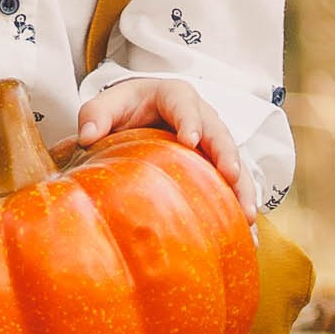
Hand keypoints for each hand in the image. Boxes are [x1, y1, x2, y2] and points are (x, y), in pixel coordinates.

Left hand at [75, 77, 257, 220]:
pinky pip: (234, 186)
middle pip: (219, 133)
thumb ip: (95, 114)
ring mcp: (213, 144)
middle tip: (232, 176)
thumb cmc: (124, 109)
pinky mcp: (217, 168)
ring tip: (246, 216)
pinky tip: (248, 237)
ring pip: (234, 161)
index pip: (184, 104)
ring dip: (242, 188)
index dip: (189, 120)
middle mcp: (201, 117)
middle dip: (227, 154)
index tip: (190, 140)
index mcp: (174, 96)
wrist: (138, 118)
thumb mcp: (107, 105)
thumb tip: (87, 136)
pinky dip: (240, 208)